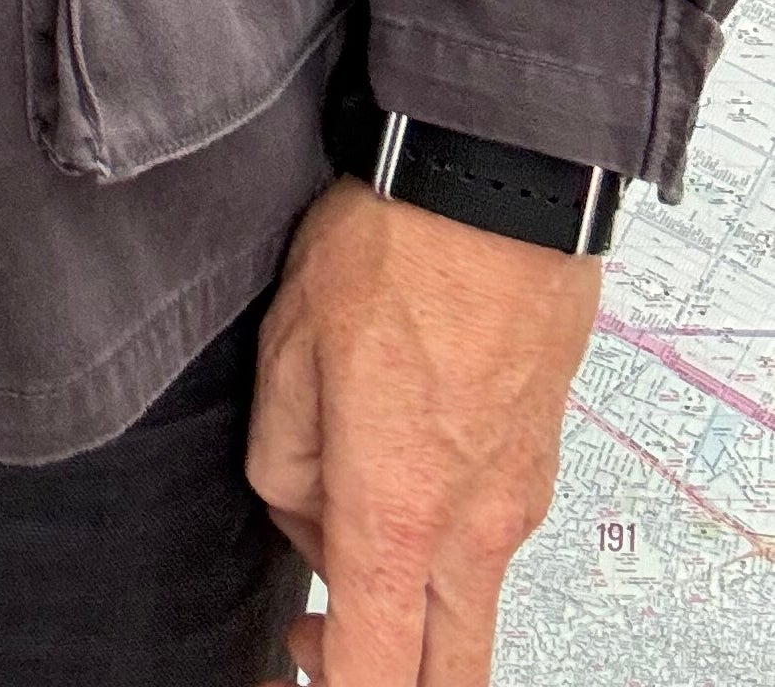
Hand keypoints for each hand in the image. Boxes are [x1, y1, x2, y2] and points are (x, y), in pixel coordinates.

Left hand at [245, 175, 598, 685]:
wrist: (494, 183)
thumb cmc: (394, 253)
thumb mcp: (286, 351)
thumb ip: (281, 464)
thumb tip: (303, 515)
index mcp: (398, 516)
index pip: (377, 675)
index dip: (329, 684)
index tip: (296, 656)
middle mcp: (474, 529)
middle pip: (447, 676)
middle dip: (384, 673)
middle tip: (319, 627)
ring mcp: (519, 498)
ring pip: (465, 602)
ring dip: (406, 591)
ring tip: (343, 494)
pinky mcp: (538, 460)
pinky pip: (486, 533)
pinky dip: (440, 529)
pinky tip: (397, 448)